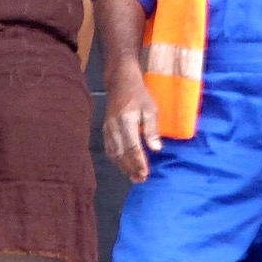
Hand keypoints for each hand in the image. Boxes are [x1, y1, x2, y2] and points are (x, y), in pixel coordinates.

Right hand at [103, 61, 161, 183]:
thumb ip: (152, 129)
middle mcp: (114, 126)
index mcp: (126, 120)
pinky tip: (125, 166)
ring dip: (124, 167)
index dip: (138, 162)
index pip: (132, 146)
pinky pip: (109, 149)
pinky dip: (117, 160)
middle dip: (131, 168)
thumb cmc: (139, 94)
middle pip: (121, 153)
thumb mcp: (151, 109)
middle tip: (141, 179)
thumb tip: (155, 148)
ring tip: (135, 177)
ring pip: (114, 153)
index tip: (145, 173)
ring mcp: (107, 129)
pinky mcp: (105, 130)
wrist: (120, 82)